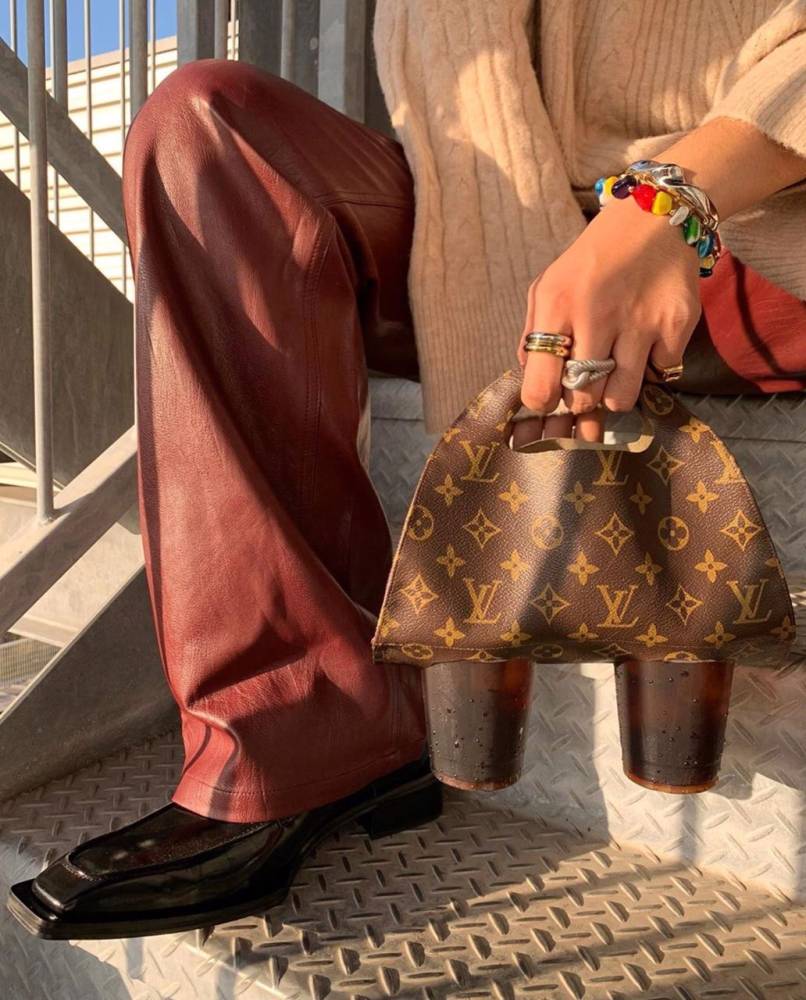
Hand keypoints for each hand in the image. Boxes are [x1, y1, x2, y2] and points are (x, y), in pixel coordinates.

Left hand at [515, 196, 701, 444]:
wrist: (653, 218)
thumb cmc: (592, 260)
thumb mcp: (548, 286)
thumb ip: (533, 335)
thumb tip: (532, 385)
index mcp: (557, 304)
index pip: (541, 386)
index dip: (544, 402)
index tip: (550, 397)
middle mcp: (598, 314)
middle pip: (583, 398)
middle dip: (581, 398)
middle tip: (586, 380)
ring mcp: (641, 321)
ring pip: (621, 398)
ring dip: (615, 391)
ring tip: (615, 367)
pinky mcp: (677, 324)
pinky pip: (659, 375)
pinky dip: (652, 368)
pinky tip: (647, 342)